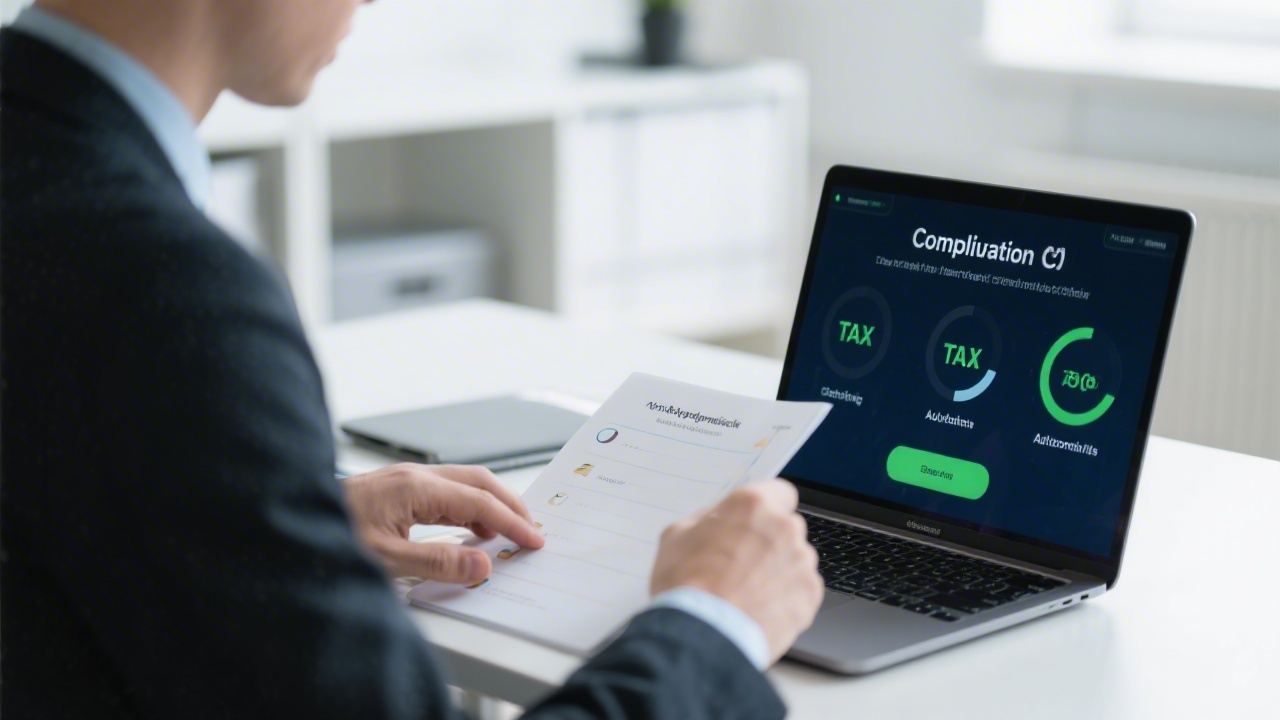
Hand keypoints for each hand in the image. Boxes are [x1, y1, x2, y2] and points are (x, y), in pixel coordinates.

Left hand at [343, 463, 544, 584]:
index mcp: (414, 487)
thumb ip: (438, 562)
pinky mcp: (397, 489)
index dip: (511, 522)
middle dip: (510, 504)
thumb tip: (481, 564)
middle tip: (531, 530)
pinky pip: (445, 492)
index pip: (479, 502)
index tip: (532, 538)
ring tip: (507, 532)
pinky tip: (469, 528)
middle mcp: (413, 476)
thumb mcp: (385, 560)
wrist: (285, 518)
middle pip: (478, 482)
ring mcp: (405, 480)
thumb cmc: (327, 537)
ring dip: (490, 504)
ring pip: (463, 484)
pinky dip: (467, 508)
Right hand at [650, 479, 822, 664]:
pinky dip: (786, 597)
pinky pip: (801, 589)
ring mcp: (801, 562)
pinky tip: (759, 608)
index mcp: (753, 505)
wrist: (704, 635)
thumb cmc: (687, 586)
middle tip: (740, 563)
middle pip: (785, 527)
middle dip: (768, 541)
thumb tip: (717, 520)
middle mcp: (784, 528)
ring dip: (777, 570)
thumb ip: (705, 519)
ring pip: (795, 559)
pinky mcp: (810, 595)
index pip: (778, 492)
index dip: (765, 508)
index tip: (754, 522)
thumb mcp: (676, 536)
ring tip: (747, 593)